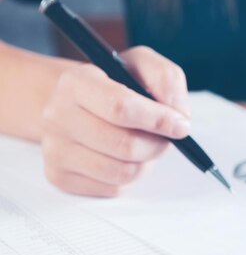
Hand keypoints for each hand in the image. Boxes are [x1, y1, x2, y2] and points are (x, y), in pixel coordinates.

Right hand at [41, 46, 189, 196]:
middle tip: (166, 137)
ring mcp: (55, 150)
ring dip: (146, 162)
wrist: (77, 104)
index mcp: (76, 83)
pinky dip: (130, 175)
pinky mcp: (60, 177)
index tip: (181, 125)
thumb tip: (179, 114)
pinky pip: (113, 188)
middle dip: (157, 144)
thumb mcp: (142, 66)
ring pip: (123, 172)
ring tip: (145, 145)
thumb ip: (166, 79)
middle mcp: (57, 116)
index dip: (158, 120)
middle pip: (126, 146)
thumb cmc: (115, 85)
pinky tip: (125, 157)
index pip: (121, 108)